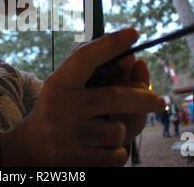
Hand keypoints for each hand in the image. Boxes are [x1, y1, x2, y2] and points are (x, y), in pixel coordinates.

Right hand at [0, 28, 165, 165]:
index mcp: (59, 82)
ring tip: (108, 129)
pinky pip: (115, 154)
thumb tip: (135, 62)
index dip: (110, 44)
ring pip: (116, 130)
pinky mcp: (74, 159)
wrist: (33, 147)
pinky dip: (117, 151)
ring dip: (122, 130)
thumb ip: (100, 72)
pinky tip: (102, 147)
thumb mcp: (71, 87)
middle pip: (113, 98)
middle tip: (160, 101)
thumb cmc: (61, 110)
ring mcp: (65, 134)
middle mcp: (59, 106)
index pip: (84, 58)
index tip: (133, 33)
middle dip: (143, 98)